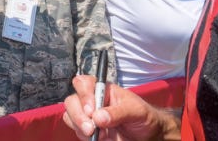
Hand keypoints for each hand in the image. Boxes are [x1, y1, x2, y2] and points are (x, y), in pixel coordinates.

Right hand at [63, 76, 179, 140]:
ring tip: (101, 135)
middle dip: (78, 116)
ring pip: (69, 117)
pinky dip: (85, 137)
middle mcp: (92, 101)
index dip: (84, 95)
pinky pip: (77, 132)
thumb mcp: (136, 110)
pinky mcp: (88, 131)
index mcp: (102, 90)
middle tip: (91, 129)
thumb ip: (118, 112)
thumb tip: (98, 117)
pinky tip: (101, 139)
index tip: (92, 110)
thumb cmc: (144, 116)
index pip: (83, 83)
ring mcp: (88, 116)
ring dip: (81, 128)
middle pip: (71, 101)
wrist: (148, 135)